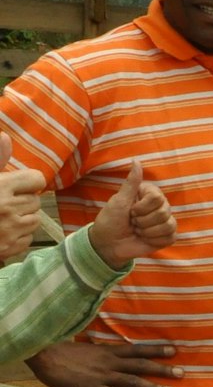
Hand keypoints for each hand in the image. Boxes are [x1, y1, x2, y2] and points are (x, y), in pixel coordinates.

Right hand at [0, 133, 46, 259]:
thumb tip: (4, 137)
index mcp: (0, 187)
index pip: (36, 179)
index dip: (27, 182)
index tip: (17, 185)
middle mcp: (6, 209)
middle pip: (35, 200)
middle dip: (22, 200)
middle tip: (2, 203)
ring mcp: (8, 231)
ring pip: (34, 220)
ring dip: (22, 218)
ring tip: (1, 217)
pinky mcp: (7, 249)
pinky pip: (27, 239)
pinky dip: (17, 236)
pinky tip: (0, 232)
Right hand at [26, 339, 180, 386]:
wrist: (45, 355)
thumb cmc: (62, 353)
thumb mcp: (86, 350)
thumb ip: (100, 355)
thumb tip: (107, 357)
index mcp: (108, 351)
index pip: (137, 348)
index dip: (156, 348)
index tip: (174, 349)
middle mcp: (110, 362)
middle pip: (142, 364)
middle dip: (163, 368)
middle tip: (182, 373)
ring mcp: (104, 375)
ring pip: (134, 381)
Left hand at [87, 161, 175, 267]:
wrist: (107, 245)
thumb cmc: (110, 221)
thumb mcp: (118, 201)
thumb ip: (131, 182)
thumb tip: (136, 160)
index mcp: (149, 195)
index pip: (157, 198)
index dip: (142, 208)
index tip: (130, 211)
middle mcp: (160, 206)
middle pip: (163, 212)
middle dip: (143, 221)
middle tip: (132, 222)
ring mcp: (165, 221)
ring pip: (168, 225)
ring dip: (147, 232)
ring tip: (137, 231)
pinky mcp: (167, 236)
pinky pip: (170, 237)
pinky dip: (155, 240)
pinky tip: (145, 239)